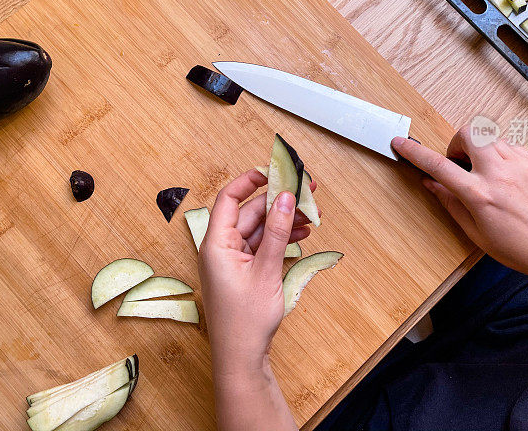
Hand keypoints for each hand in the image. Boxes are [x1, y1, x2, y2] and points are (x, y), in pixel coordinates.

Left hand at [198, 169, 313, 374]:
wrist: (241, 358)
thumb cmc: (245, 321)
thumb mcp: (266, 271)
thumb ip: (276, 232)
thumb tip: (284, 198)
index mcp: (216, 244)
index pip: (229, 198)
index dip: (249, 180)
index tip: (272, 170)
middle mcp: (221, 248)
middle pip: (250, 212)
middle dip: (277, 201)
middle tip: (305, 190)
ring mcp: (232, 260)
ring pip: (259, 229)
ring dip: (283, 220)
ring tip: (311, 213)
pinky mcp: (243, 271)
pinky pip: (262, 245)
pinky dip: (280, 238)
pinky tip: (302, 234)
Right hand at [391, 129, 527, 276]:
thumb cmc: (519, 247)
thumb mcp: (475, 232)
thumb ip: (450, 202)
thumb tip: (431, 184)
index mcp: (480, 195)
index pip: (439, 166)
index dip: (415, 153)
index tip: (402, 144)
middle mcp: (499, 174)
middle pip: (469, 133)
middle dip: (457, 142)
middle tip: (459, 161)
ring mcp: (519, 165)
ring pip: (489, 136)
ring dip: (479, 148)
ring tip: (483, 171)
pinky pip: (508, 145)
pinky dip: (498, 154)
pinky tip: (502, 175)